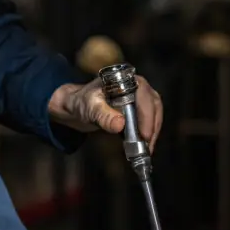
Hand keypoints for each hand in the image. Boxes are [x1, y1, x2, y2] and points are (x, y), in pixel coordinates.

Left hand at [48, 74, 162, 148]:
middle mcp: (135, 86)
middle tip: (147, 146)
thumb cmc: (82, 102)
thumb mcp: (89, 108)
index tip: (145, 133)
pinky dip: (148, 134)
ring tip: (146, 150)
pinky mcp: (138, 110)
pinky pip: (148, 120)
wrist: (76, 107)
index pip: (143, 92)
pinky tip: (143, 147)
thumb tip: (120, 124)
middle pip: (153, 103)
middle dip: (152, 125)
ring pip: (154, 113)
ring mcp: (138, 98)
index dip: (147, 113)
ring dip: (152, 131)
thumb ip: (103, 116)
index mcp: (124, 79)